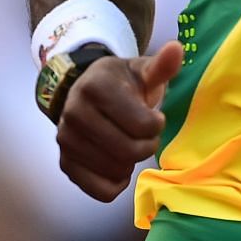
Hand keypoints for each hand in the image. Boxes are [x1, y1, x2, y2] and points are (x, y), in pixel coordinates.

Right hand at [55, 40, 182, 200]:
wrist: (88, 94)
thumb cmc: (123, 84)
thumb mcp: (142, 71)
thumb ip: (161, 66)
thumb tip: (176, 49)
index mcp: (95, 87)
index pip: (142, 124)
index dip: (157, 124)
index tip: (154, 116)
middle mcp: (74, 113)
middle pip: (129, 151)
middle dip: (147, 145)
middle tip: (146, 135)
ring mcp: (66, 140)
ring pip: (116, 171)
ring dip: (132, 163)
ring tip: (129, 143)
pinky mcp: (65, 163)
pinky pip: (100, 191)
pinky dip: (116, 183)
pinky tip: (119, 165)